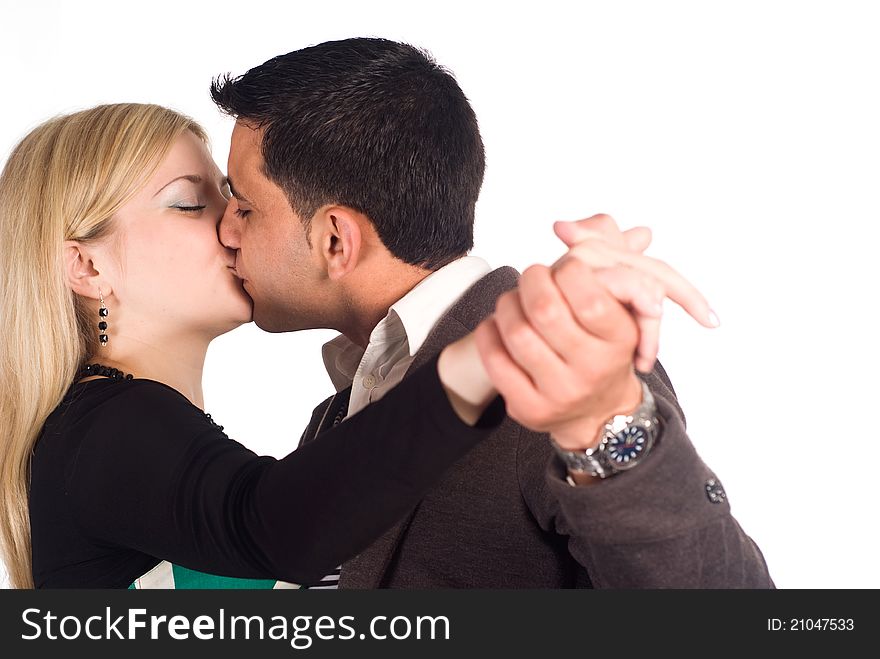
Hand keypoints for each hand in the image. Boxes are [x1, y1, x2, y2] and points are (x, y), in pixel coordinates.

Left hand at [474, 214, 716, 450]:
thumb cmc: (603, 341)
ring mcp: (560, 394)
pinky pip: (495, 359)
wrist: (596, 408)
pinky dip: (490, 332)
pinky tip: (499, 326)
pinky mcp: (529, 409)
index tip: (564, 268)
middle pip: (545, 309)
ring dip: (507, 303)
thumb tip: (567, 227)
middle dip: (531, 280)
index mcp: (621, 339)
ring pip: (516, 332)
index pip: (592, 296)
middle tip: (532, 276)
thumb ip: (603, 255)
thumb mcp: (620, 301)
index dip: (568, 271)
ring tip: (514, 300)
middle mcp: (593, 370)